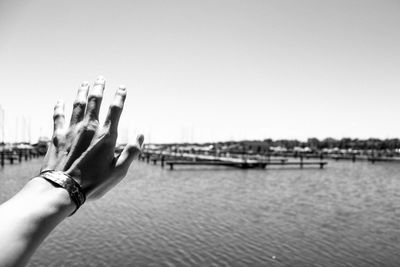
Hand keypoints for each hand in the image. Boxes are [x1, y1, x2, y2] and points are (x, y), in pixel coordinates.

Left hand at [41, 76, 143, 198]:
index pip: (115, 110)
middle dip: (99, 88)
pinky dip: (59, 107)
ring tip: (84, 84)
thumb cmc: (94, 182)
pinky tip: (60, 101)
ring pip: (78, 105)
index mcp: (106, 135)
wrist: (63, 188)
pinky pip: (58, 116)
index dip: (120, 97)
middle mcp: (89, 128)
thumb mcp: (119, 171)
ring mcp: (72, 130)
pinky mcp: (57, 136)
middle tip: (101, 78)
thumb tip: (140, 135)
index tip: (122, 88)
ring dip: (82, 92)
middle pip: (95, 101)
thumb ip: (131, 152)